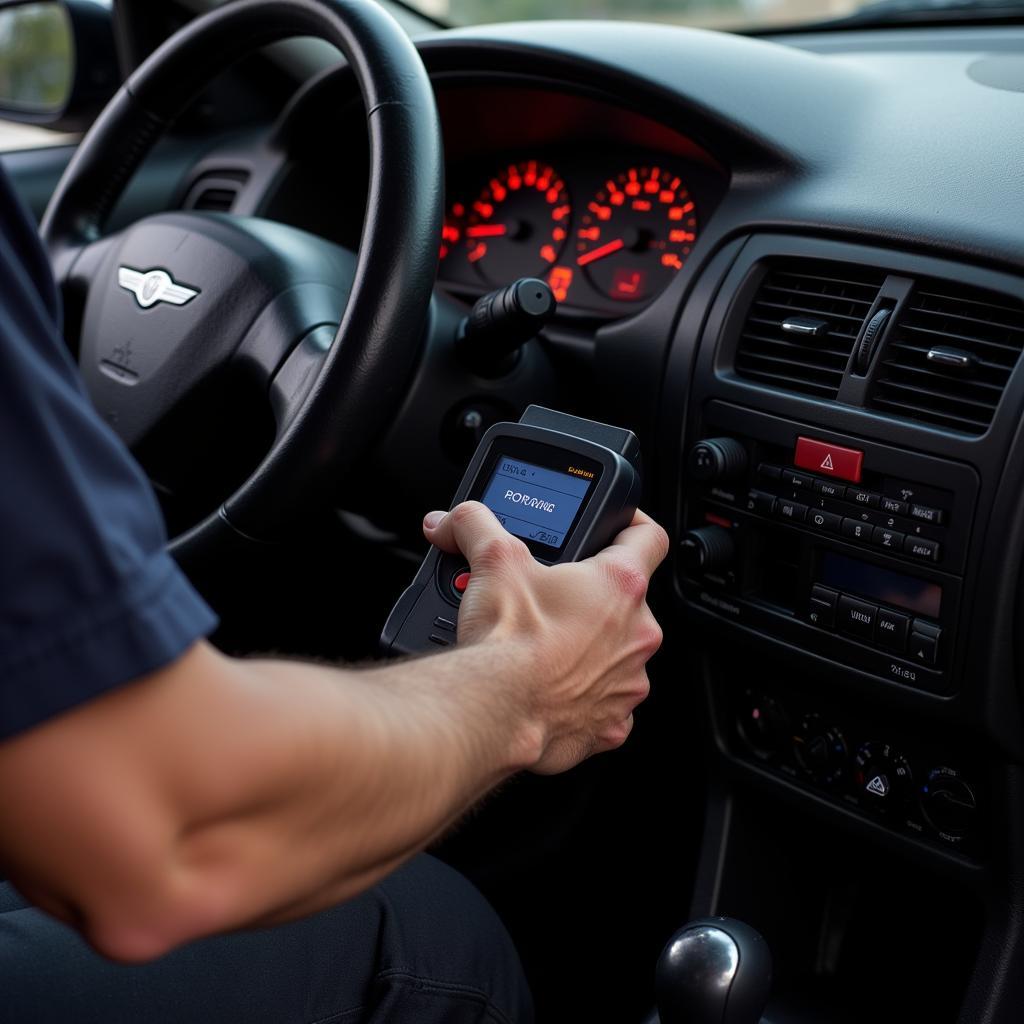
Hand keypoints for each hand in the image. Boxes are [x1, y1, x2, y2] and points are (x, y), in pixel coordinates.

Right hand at [423, 502, 667, 774]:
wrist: (494, 711)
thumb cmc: (508, 642)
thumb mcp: (490, 562)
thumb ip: (475, 526)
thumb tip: (453, 519)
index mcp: (620, 586)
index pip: (648, 537)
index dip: (631, 523)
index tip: (614, 526)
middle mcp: (637, 635)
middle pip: (624, 601)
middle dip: (589, 596)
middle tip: (552, 597)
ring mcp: (628, 682)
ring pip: (615, 654)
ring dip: (588, 647)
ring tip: (545, 644)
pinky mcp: (610, 724)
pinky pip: (604, 703)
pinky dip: (581, 695)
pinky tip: (550, 687)